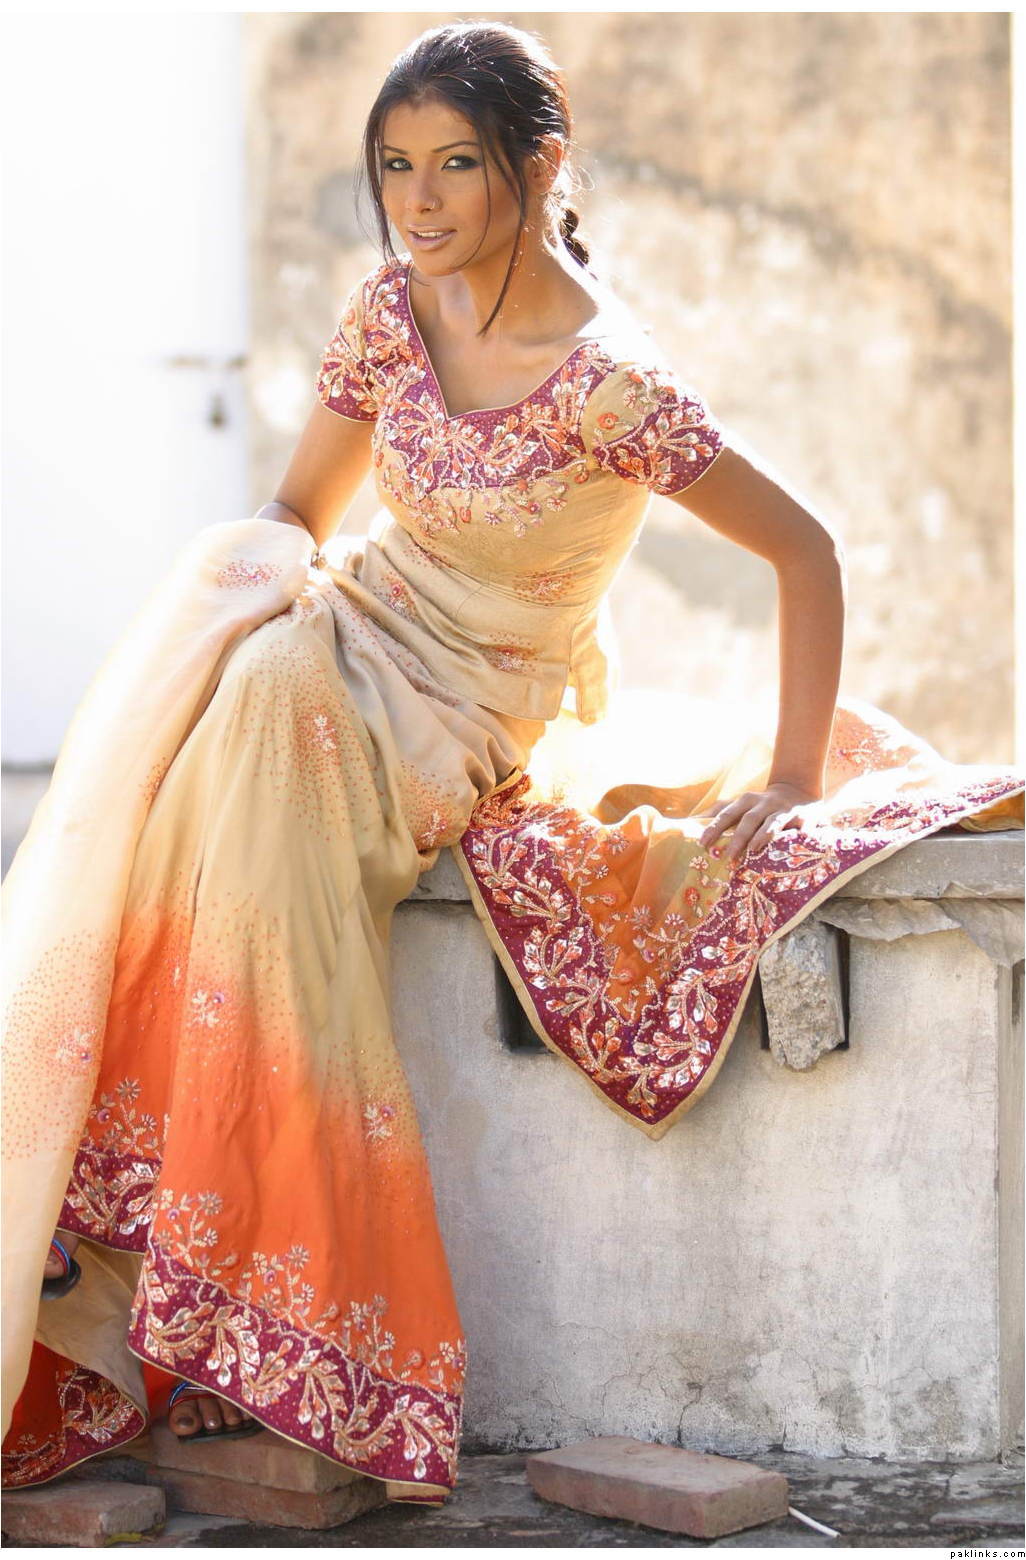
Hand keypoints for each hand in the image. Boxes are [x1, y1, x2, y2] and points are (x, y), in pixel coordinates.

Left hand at [698, 781, 818, 861]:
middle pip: (748, 819)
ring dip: (763, 834)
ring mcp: (784, 810)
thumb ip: (718, 814)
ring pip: (773, 822)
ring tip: (754, 849)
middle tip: (727, 856)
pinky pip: (802, 828)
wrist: (798, 789)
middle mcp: (764, 803)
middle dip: (737, 837)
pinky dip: (799, 835)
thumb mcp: (740, 805)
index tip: (702, 844)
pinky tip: (794, 846)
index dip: (714, 828)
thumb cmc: (761, 805)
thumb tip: (688, 823)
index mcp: (746, 801)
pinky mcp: (804, 817)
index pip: (726, 814)